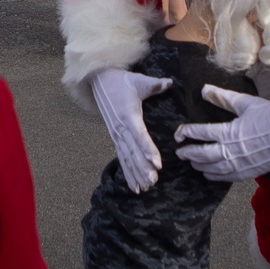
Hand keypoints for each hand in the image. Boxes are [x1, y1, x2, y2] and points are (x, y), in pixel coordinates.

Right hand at [90, 68, 174, 193]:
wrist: (101, 82)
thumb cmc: (122, 81)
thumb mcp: (139, 80)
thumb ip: (154, 84)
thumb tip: (169, 82)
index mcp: (128, 115)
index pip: (139, 135)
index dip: (148, 149)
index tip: (157, 163)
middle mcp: (120, 128)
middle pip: (133, 151)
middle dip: (143, 167)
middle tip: (154, 181)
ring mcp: (116, 135)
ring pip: (127, 158)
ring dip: (136, 173)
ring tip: (146, 187)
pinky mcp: (115, 138)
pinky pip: (122, 158)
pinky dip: (128, 173)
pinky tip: (135, 187)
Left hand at [175, 85, 269, 180]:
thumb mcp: (246, 103)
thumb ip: (223, 98)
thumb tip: (204, 89)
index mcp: (229, 132)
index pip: (202, 133)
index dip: (188, 132)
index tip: (179, 133)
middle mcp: (230, 150)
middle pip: (203, 154)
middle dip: (189, 153)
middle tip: (180, 152)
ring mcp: (239, 164)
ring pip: (212, 168)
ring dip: (199, 165)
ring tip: (192, 162)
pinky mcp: (247, 172)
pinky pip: (226, 177)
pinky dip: (214, 176)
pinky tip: (208, 174)